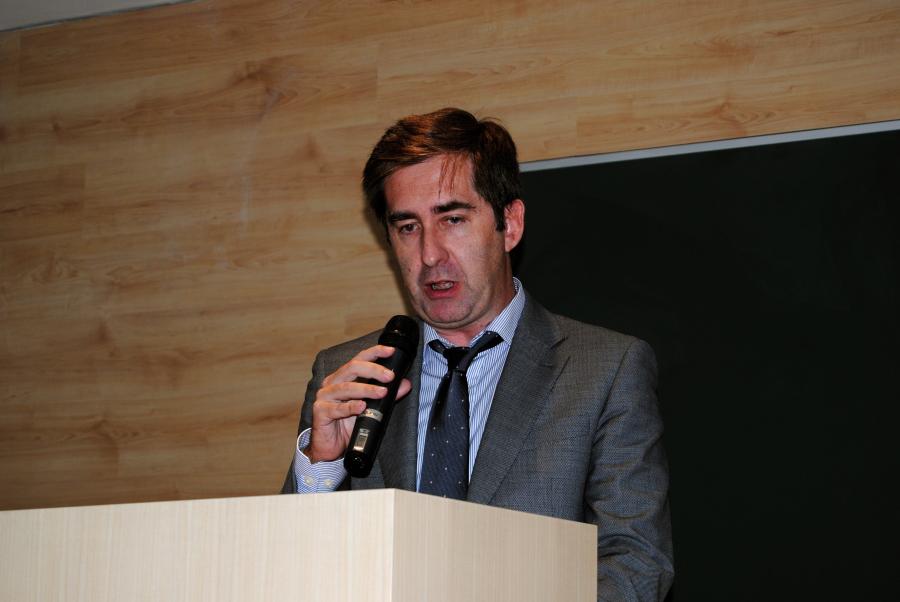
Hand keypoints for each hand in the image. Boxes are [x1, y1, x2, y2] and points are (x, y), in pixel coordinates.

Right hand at [305, 345, 411, 463]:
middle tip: (390, 377)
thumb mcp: (371, 408)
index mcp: (343, 377)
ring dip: (366, 389)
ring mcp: (324, 397)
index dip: (374, 353)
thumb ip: (387, 395)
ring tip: (382, 392)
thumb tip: (405, 384)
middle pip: (351, 368)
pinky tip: (361, 406)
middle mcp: (332, 383)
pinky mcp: (320, 412)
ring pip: (345, 387)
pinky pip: (336, 408)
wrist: (331, 447)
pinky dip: (350, 407)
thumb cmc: (348, 424)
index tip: (390, 351)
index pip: (358, 359)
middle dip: (373, 370)